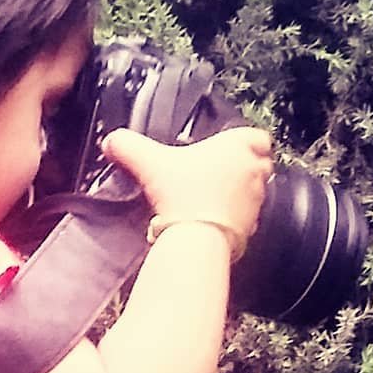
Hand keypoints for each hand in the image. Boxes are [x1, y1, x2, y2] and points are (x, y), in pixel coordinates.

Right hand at [101, 126, 273, 254]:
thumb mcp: (148, 162)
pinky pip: (249, 217)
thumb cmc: (183, 196)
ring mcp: (256, 200)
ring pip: (255, 190)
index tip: (230, 147)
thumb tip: (113, 141)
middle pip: (259, 163)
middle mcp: (252, 171)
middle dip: (242, 167)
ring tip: (212, 198)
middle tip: (217, 173)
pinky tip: (213, 220)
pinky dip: (235, 218)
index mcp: (237, 146)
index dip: (245, 141)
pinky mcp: (253, 225)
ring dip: (239, 193)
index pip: (257, 135)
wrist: (197, 237)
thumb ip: (128, 146)